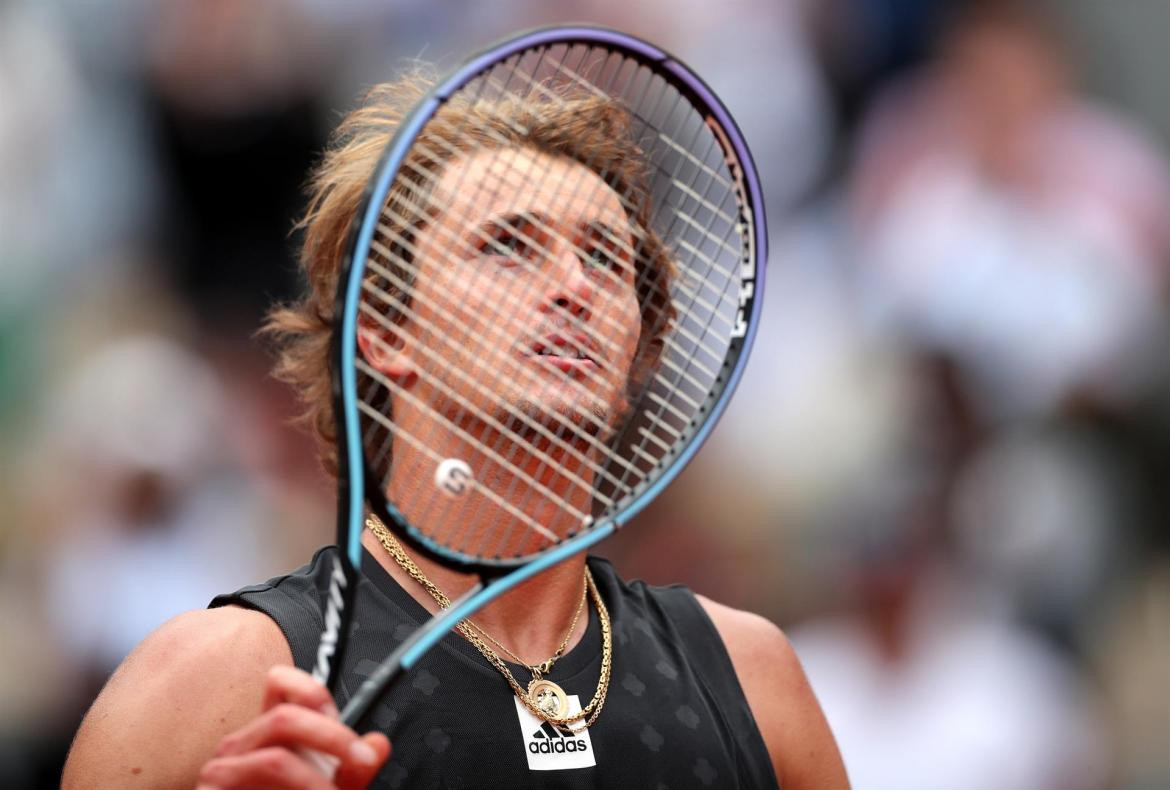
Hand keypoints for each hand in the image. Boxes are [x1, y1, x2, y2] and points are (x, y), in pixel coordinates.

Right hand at [197, 665, 390, 789]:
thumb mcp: (327, 788)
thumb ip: (352, 769)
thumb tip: (379, 745)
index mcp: (268, 733)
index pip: (278, 683)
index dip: (311, 690)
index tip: (339, 716)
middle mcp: (241, 745)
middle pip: (285, 718)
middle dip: (333, 738)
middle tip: (361, 762)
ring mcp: (221, 772)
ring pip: (275, 760)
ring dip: (314, 782)